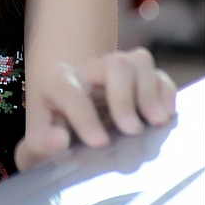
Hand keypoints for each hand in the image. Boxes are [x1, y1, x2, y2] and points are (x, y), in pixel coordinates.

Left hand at [15, 47, 176, 170]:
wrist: (65, 116)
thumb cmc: (52, 129)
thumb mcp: (38, 138)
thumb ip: (40, 143)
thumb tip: (59, 141)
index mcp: (58, 83)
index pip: (69, 90)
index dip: (83, 115)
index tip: (99, 142)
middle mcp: (89, 71)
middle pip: (113, 65)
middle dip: (124, 97)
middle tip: (132, 131)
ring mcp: (117, 73)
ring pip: (138, 62)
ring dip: (149, 92)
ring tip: (154, 121)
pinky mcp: (140, 81)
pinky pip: (158, 74)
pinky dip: (165, 92)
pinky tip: (164, 115)